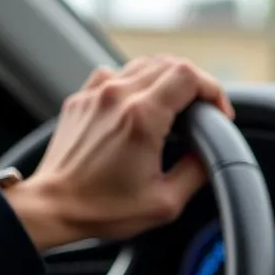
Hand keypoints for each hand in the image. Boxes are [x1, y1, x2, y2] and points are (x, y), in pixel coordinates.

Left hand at [5, 56, 235, 250]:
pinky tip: (143, 109)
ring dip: (168, 82)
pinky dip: (139, 85)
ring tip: (176, 110)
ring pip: (144, 65)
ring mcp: (97, 92)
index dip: (214, 91)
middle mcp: (118, 96)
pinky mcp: (83, 98)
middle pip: (170, 64)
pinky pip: (118, 75)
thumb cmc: (105, 209)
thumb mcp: (166, 202)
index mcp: (142, 118)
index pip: (189, 77)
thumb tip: (212, 155)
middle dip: (195, 85)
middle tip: (203, 113)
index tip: (220, 113)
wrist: (55, 207)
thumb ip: (197, 172)